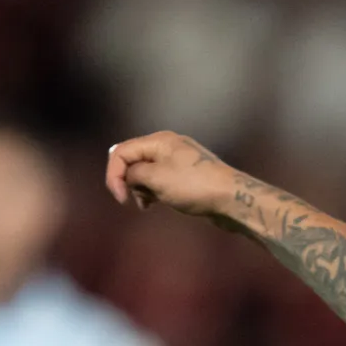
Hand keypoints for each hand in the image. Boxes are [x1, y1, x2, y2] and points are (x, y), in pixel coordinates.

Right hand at [106, 131, 243, 217]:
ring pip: (145, 172)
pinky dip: (153, 192)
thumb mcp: (157, 178)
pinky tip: (155, 204)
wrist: (231, 198)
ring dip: (140, 188)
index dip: (114, 174)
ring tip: (147, 204)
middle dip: (127, 181)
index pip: (121, 152)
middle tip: (134, 200)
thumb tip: (128, 175)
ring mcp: (177, 161)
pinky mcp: (185, 176)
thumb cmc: (194, 186)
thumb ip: (134, 173)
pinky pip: (160, 181)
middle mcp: (167, 146)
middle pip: (132, 160)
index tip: (121, 199)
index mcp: (159, 141)